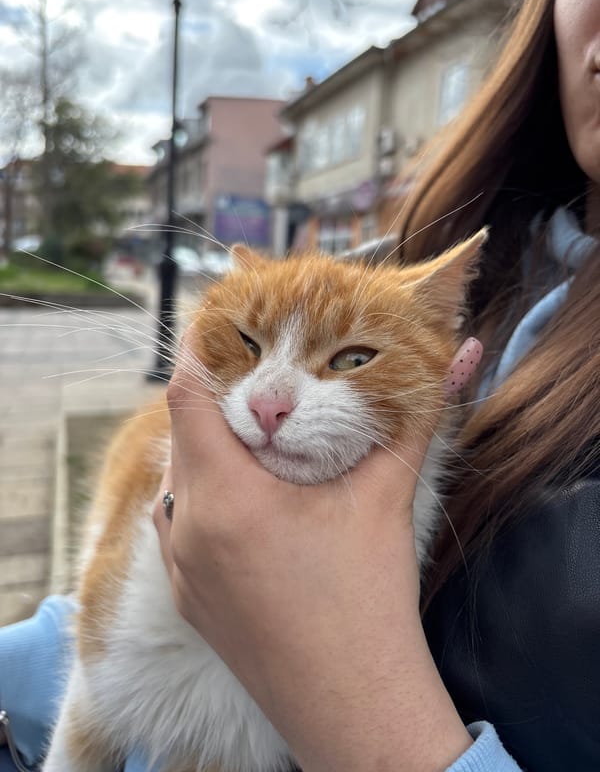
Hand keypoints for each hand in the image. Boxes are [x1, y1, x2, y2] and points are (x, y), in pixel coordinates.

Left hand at [154, 339, 480, 771]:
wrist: (353, 704)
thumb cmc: (368, 601)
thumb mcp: (386, 499)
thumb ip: (415, 421)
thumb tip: (452, 361)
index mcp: (227, 497)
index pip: (188, 397)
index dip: (201, 353)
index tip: (222, 327)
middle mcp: (187, 529)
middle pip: (183, 436)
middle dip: (216, 401)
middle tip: (256, 378)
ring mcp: (180, 568)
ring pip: (178, 480)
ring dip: (208, 450)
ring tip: (253, 436)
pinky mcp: (186, 598)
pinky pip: (177, 523)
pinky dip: (203, 496)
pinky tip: (246, 500)